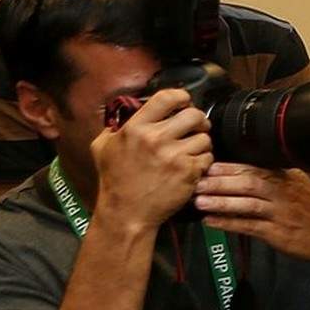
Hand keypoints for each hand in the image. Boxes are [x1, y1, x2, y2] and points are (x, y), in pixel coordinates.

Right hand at [91, 88, 211, 230]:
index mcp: (136, 128)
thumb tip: (126, 111)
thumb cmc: (114, 181)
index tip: (184, 102)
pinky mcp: (189, 172)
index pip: (167, 98)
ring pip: (205, 137)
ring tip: (191, 150)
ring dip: (201, 143)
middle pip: (194, 115)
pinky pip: (208, 157)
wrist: (126, 212)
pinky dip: (203, 160)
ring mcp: (175, 156)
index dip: (181, 97)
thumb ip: (115, 126)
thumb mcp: (102, 147)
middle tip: (196, 128)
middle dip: (199, 120)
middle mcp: (156, 139)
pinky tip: (192, 166)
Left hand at [192, 163, 309, 258]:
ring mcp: (281, 214)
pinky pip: (250, 227)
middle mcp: (283, 193)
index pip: (254, 168)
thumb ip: (273, 175)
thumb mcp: (297, 183)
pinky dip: (229, 224)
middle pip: (249, 183)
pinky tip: (212, 222)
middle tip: (197, 182)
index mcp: (285, 178)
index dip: (229, 167)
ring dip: (222, 202)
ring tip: (199, 201)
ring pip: (249, 204)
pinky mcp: (279, 233)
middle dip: (221, 183)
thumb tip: (240, 168)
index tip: (207, 166)